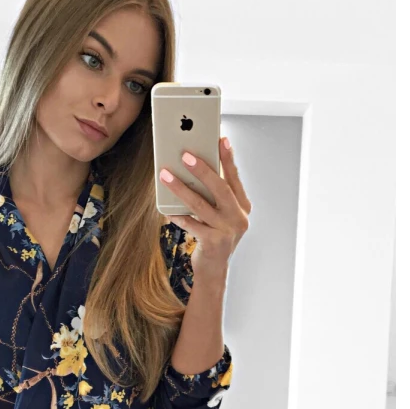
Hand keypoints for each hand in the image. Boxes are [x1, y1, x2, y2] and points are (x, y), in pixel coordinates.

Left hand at [159, 137, 251, 274]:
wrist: (214, 269)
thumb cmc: (214, 236)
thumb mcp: (220, 215)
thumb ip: (213, 196)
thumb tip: (194, 167)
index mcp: (243, 206)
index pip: (234, 178)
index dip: (228, 158)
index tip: (220, 138)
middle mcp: (239, 217)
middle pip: (220, 188)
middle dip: (202, 169)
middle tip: (185, 154)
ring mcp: (227, 231)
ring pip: (200, 205)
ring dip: (181, 188)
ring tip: (166, 175)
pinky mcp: (214, 243)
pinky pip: (191, 224)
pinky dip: (178, 215)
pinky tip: (167, 208)